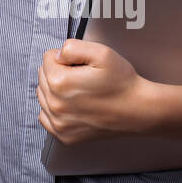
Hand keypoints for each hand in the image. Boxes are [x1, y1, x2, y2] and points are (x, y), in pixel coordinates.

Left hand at [37, 39, 151, 144]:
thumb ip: (71, 47)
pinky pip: (45, 116)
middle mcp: (55, 105)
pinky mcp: (64, 135)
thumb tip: (57, 55)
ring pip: (43, 94)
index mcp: (60, 82)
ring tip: (80, 91)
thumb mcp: (101, 52)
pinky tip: (71, 105)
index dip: (66, 58)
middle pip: (43, 76)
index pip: (47, 58)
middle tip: (82, 77)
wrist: (138, 110)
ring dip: (56, 90)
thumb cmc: (122, 83)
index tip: (81, 65)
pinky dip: (54, 109)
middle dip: (59, 72)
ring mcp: (59, 123)